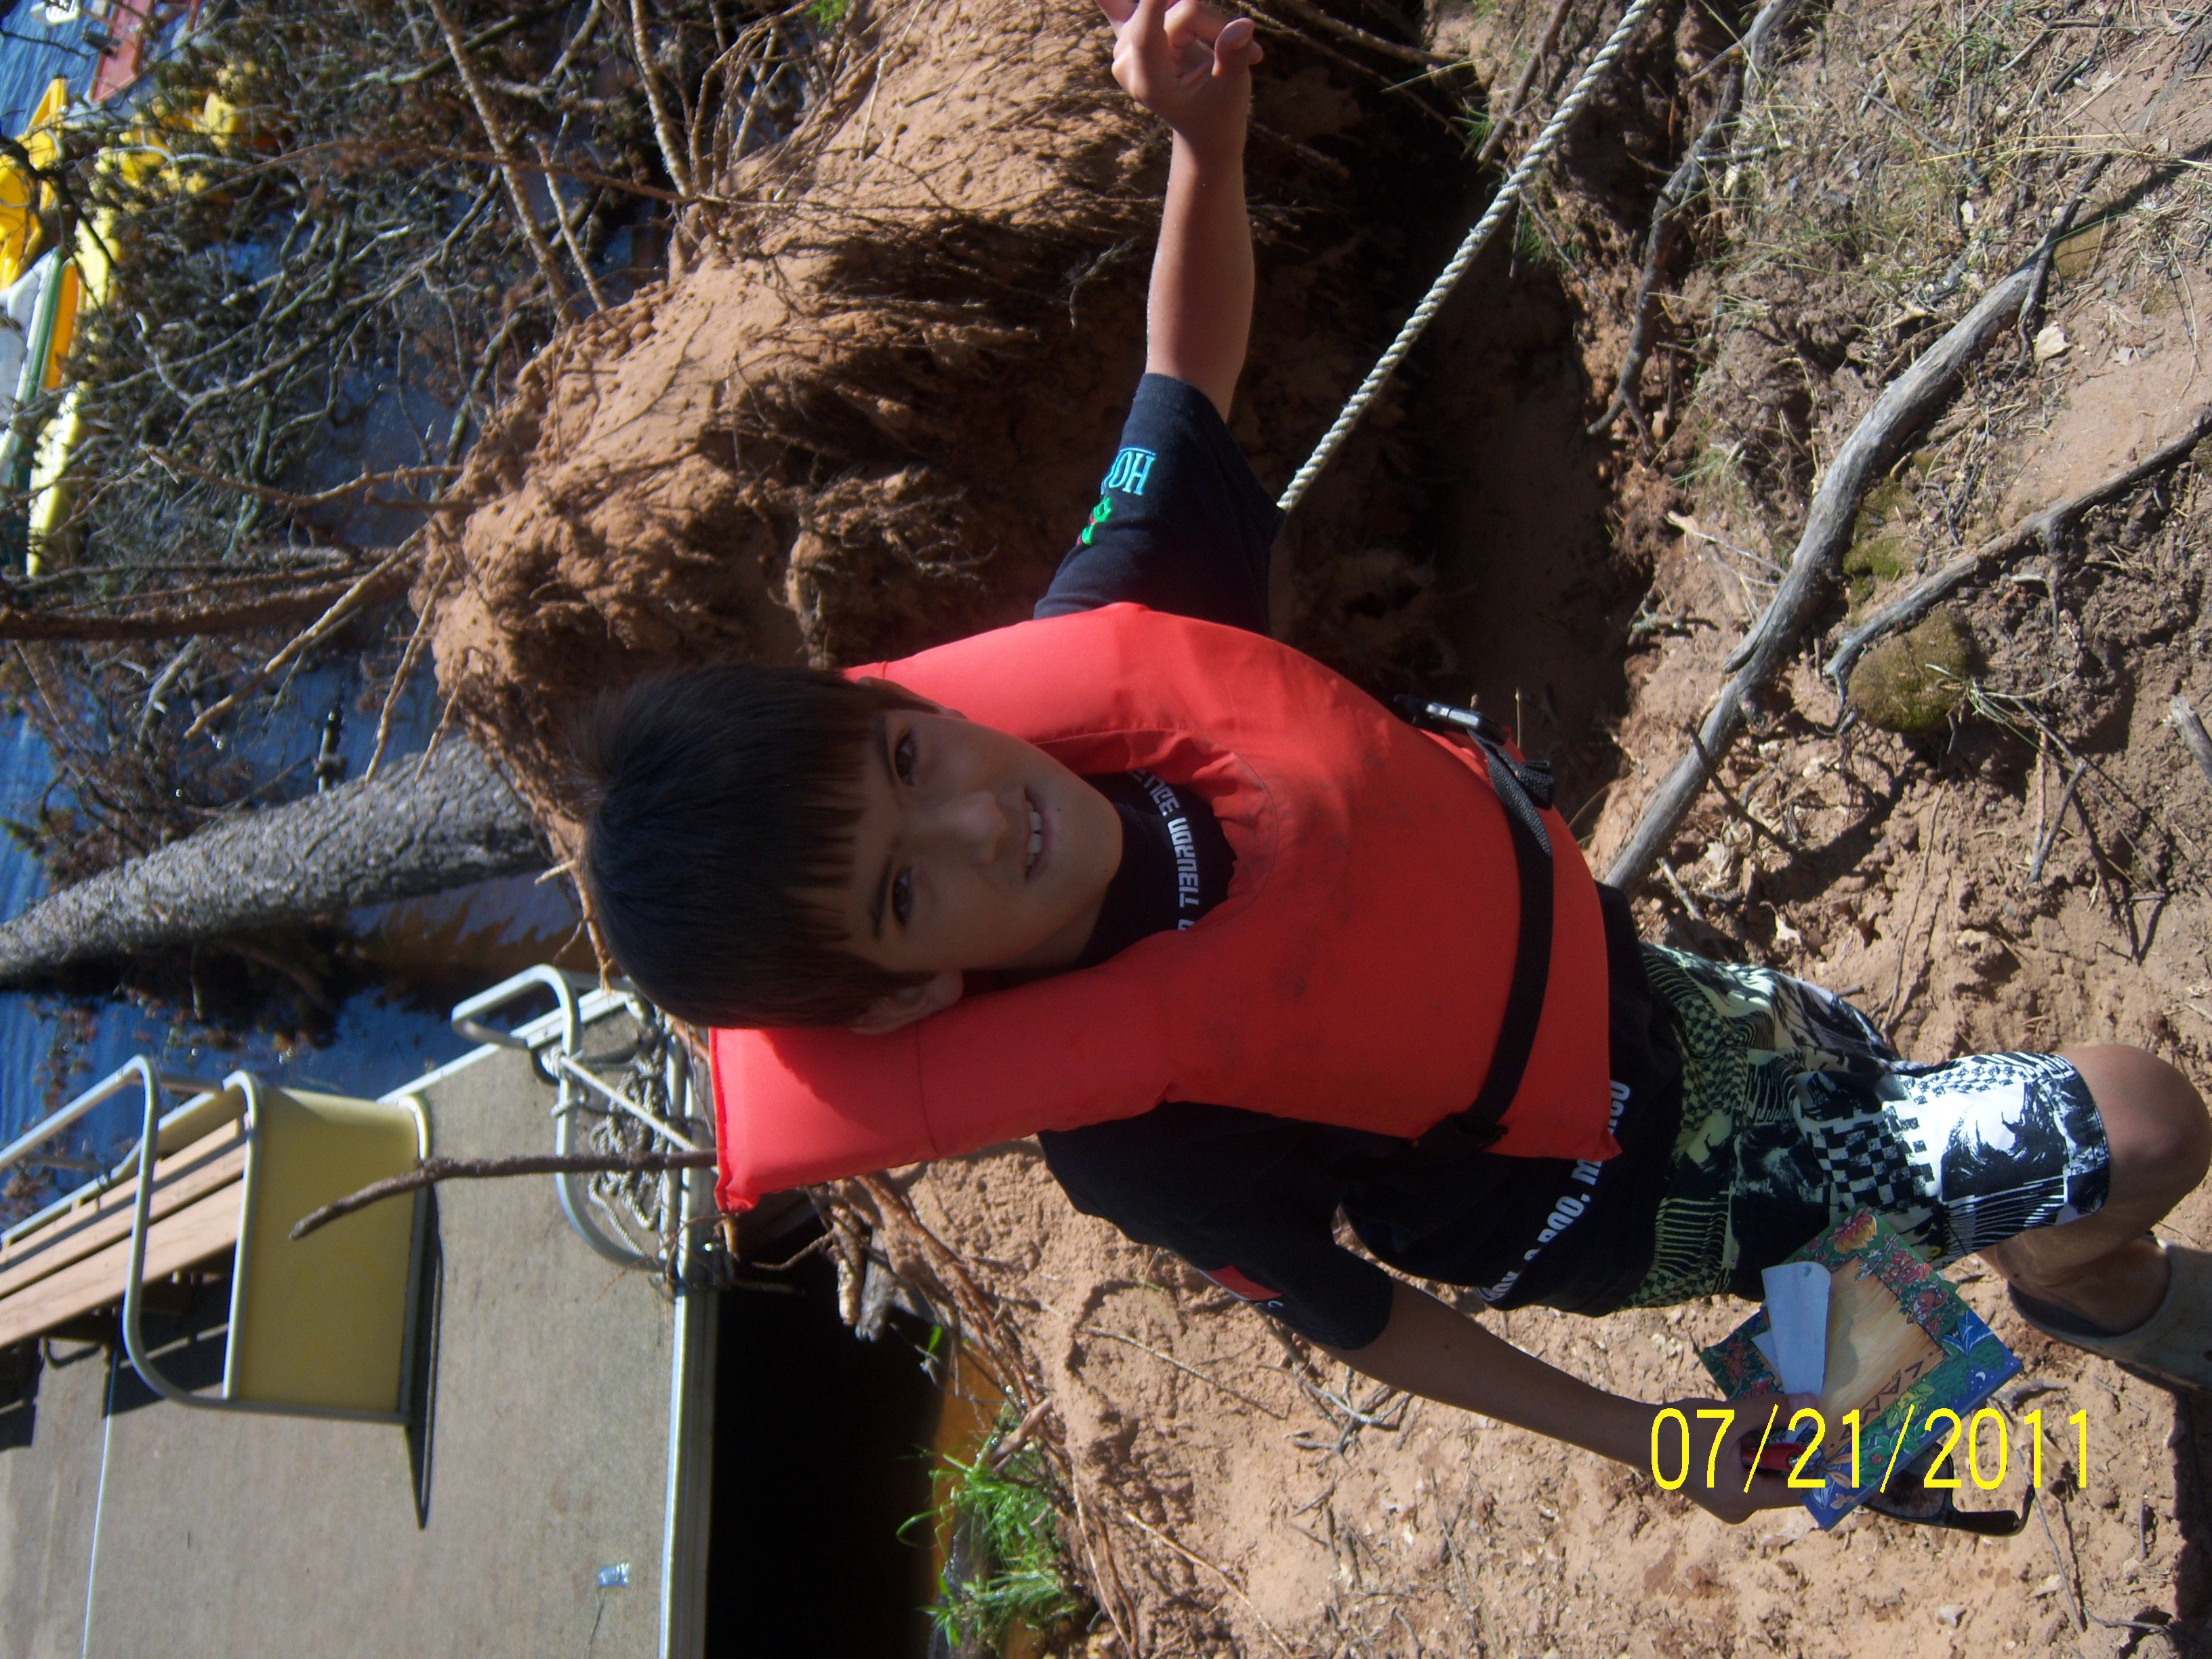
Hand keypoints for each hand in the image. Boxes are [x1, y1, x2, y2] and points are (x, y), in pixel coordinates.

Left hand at [1095, 0, 1261, 161]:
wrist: (1202, 124)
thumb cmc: (1219, 109)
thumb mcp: (1232, 89)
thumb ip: (1233, 57)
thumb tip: (1244, 25)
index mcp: (1148, 83)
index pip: (1147, 33)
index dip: (1154, 3)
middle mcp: (1127, 60)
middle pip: (1179, 11)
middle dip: (1213, 24)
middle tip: (1250, 54)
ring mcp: (1124, 40)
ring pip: (1176, 1)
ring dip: (1204, 17)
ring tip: (1220, 46)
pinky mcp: (1128, 26)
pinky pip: (1113, 1)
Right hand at [1647, 1392, 1820, 1525]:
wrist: (1638, 1437)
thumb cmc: (1680, 1430)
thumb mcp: (1730, 1417)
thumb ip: (1772, 1410)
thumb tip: (1811, 1403)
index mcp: (1744, 1499)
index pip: (1798, 1491)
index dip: (1818, 1468)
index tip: (1832, 1443)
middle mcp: (1739, 1508)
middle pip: (1782, 1481)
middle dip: (1788, 1450)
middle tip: (1796, 1420)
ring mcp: (1728, 1501)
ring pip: (1765, 1474)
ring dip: (1768, 1448)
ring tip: (1762, 1420)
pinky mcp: (1719, 1491)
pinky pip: (1749, 1473)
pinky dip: (1752, 1452)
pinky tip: (1742, 1429)